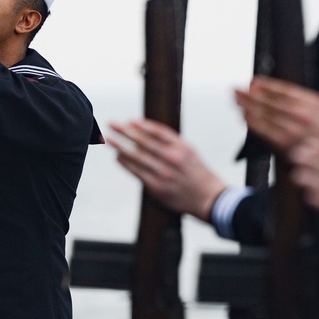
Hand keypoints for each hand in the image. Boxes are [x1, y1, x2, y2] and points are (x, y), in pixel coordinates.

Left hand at [108, 119, 224, 222]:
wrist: (208, 197)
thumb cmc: (197, 173)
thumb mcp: (189, 151)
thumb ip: (172, 142)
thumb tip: (147, 132)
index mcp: (181, 147)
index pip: (157, 131)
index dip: (142, 125)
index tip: (129, 120)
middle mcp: (172, 158)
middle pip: (143, 141)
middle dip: (125, 131)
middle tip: (112, 123)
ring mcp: (164, 173)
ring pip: (137, 156)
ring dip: (121, 146)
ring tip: (109, 139)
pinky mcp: (157, 186)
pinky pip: (137, 172)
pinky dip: (126, 163)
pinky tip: (118, 157)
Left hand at [235, 76, 318, 154]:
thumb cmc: (312, 128)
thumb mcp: (311, 107)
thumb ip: (291, 96)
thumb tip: (258, 85)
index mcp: (315, 103)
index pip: (287, 90)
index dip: (267, 85)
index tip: (254, 82)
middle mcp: (308, 117)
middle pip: (275, 102)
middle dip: (254, 95)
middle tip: (239, 90)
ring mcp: (298, 132)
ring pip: (269, 116)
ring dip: (250, 107)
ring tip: (239, 101)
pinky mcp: (287, 144)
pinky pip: (266, 131)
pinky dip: (254, 122)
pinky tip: (246, 116)